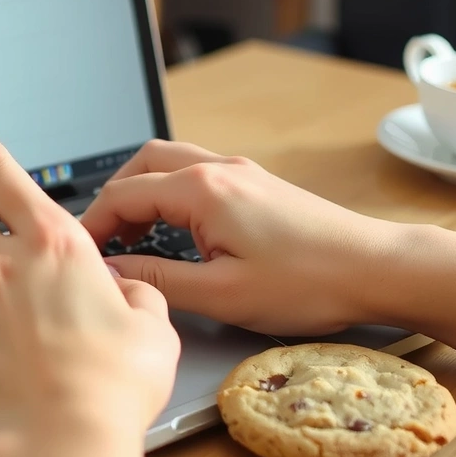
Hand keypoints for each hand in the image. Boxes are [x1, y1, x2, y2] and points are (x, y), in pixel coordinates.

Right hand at [80, 140, 397, 336]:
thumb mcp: (221, 293)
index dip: (93, 224)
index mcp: (202, 190)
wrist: (376, 268)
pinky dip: (169, 192)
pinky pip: (195, 173)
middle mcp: (218, 169)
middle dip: (112, 197)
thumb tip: (111, 272)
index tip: (79, 253)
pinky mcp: (256, 183)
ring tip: (131, 236)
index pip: (123, 194)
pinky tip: (173, 229)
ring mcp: (240, 172)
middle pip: (141, 163)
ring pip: (169, 163)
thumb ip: (158, 280)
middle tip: (101, 239)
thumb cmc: (308, 282)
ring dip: (141, 191)